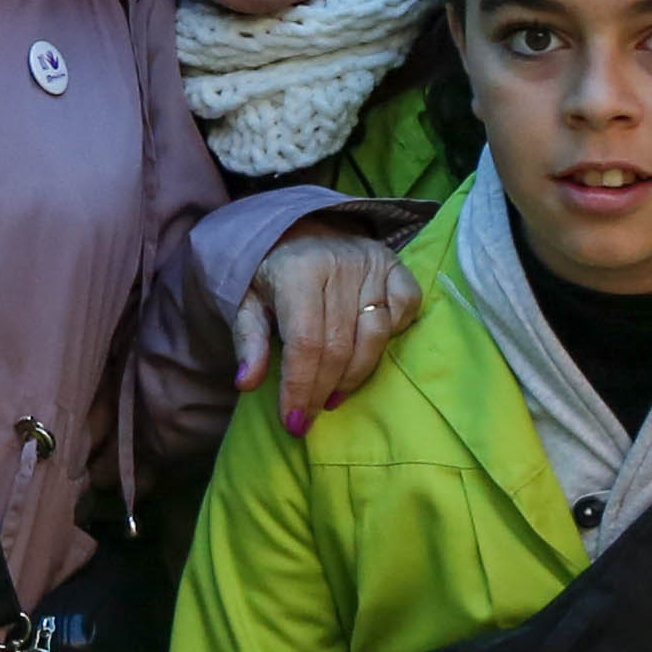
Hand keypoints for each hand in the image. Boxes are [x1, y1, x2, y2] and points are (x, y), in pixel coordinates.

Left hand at [245, 228, 422, 432]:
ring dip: (354, 377)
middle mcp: (339, 264)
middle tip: (309, 415)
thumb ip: (249, 341)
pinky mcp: (395, 264)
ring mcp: (372, 263)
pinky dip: (392, 335)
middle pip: (338, 347)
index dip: (300, 388)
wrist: (299, 228)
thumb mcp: (248, 303)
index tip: (293, 422)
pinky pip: (406, 308)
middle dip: (322, 390)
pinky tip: (367, 352)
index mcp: (298, 271)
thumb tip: (246, 383)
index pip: (305, 343)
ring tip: (332, 396)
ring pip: (374, 336)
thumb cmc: (272, 274)